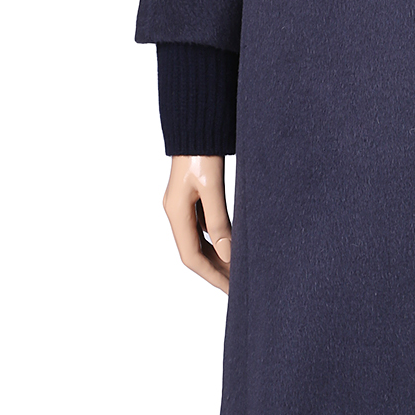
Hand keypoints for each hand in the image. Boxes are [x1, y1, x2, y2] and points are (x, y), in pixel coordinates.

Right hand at [163, 154, 231, 292]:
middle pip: (194, 252)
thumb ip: (218, 221)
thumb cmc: (203, 152)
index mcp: (176, 212)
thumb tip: (229, 254)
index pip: (191, 257)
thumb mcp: (212, 187)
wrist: (197, 124)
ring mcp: (183, 204)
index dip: (212, 275)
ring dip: (216, 256)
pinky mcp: (193, 196)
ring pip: (199, 240)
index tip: (231, 289)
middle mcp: (176, 211)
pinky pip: (203, 227)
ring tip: (236, 271)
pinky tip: (231, 245)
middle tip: (237, 286)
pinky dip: (217, 239)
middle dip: (215, 270)